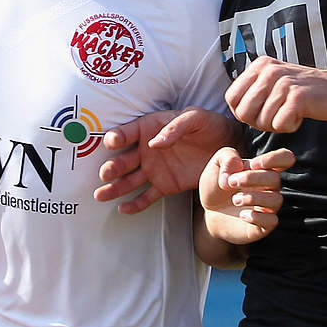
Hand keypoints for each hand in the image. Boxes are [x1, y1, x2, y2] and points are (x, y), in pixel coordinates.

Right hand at [95, 107, 237, 214]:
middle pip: (124, 159)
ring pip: (129, 180)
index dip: (117, 137)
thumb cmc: (208, 124)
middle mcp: (146, 150)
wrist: (226, 145)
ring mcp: (154, 169)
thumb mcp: (195, 118)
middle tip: (105, 174)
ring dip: (115, 188)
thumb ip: (176, 127)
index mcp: (150, 128)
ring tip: (100, 195)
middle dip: (113, 167)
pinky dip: (135, 204)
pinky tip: (123, 209)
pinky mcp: (164, 185)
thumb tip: (154, 143)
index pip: (127, 132)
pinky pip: (147, 196)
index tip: (111, 143)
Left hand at [200, 146, 294, 244]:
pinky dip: (257, 217)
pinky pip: (272, 221)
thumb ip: (227, 157)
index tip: (253, 164)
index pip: (285, 158)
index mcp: (262, 169)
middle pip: (275, 178)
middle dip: (252, 178)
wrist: (207, 212)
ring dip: (253, 197)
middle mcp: (269, 188)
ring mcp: (267, 207)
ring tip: (235, 199)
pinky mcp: (262, 225)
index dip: (275, 158)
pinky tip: (242, 215)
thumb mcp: (217, 165)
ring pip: (276, 200)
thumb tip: (239, 166)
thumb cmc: (216, 185)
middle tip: (230, 182)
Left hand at [226, 57, 326, 132]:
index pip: (232, 98)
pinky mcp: (298, 97)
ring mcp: (283, 82)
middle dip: (259, 123)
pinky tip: (301, 115)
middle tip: (278, 116)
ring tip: (292, 113)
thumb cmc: (306, 92)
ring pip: (262, 121)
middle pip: (243, 112)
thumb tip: (234, 108)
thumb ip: (254, 90)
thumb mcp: (275, 82)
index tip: (262, 113)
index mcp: (260, 65)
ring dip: (277, 125)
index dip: (244, 113)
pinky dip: (290, 127)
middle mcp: (269, 70)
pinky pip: (279, 125)